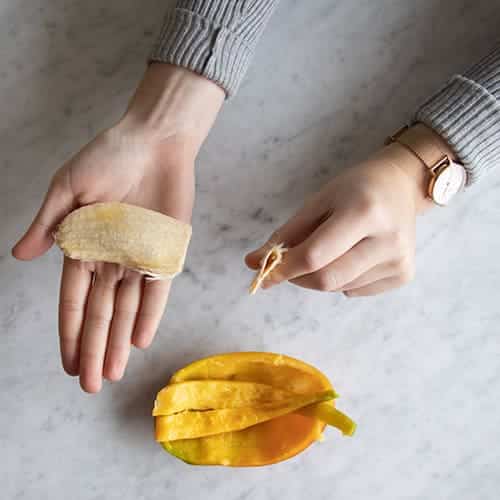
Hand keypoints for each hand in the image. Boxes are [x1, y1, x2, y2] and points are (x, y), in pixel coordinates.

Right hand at [12, 64, 223, 391]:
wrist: (155, 141)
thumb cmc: (109, 157)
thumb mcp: (68, 187)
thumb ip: (48, 224)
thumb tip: (19, 256)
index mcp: (83, 246)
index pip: (73, 300)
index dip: (69, 333)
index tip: (68, 364)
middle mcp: (111, 258)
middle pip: (100, 313)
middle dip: (93, 349)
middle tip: (89, 386)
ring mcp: (139, 257)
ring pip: (127, 309)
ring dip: (118, 341)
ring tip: (112, 374)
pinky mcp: (166, 250)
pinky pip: (158, 288)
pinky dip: (149, 314)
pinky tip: (139, 340)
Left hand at [246, 127, 447, 296]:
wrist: (399, 186)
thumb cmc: (354, 189)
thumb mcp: (318, 201)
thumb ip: (287, 234)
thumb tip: (254, 262)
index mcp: (363, 212)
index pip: (314, 256)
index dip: (283, 269)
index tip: (261, 272)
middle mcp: (387, 240)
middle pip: (326, 280)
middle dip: (298, 277)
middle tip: (289, 265)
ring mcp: (399, 260)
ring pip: (339, 288)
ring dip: (320, 276)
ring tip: (330, 248)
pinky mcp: (404, 274)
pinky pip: (355, 291)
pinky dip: (341, 279)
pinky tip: (352, 254)